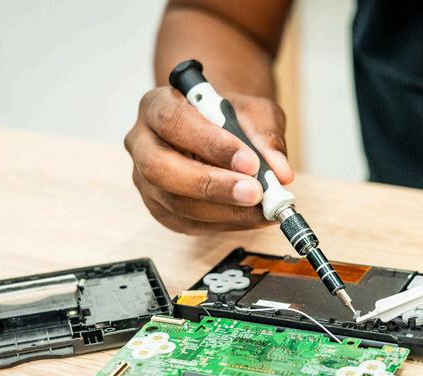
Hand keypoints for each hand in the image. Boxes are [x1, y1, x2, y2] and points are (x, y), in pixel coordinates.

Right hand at [124, 87, 293, 233]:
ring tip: (263, 208)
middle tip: (254, 193)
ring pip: (176, 203)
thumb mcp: (255, 112)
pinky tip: (251, 216)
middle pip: (161, 169)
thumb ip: (266, 135)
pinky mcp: (161, 208)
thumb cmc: (231, 117)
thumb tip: (280, 172)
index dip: (211, 143)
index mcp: (157, 106)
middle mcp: (142, 143)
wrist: (221, 131)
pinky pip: (188, 222)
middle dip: (212, 185)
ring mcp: (146, 180)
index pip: (174, 122)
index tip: (249, 161)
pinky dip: (226, 222)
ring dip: (225, 210)